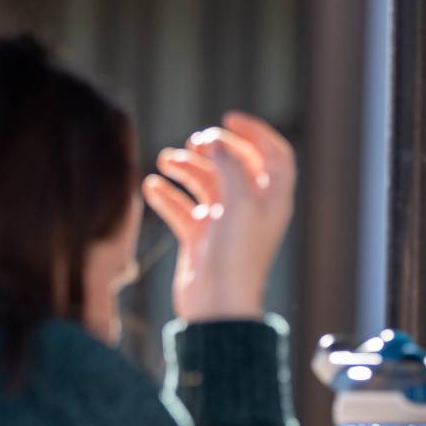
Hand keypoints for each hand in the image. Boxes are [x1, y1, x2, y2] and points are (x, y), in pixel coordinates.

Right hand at [141, 111, 295, 321]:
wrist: (217, 305)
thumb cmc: (236, 255)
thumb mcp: (239, 201)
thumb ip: (229, 165)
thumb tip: (216, 142)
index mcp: (272, 200)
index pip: (273, 155)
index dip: (255, 133)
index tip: (228, 120)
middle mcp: (250, 209)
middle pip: (235, 165)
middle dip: (214, 149)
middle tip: (194, 143)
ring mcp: (224, 224)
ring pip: (205, 184)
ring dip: (185, 169)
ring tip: (165, 161)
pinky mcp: (200, 238)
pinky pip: (182, 209)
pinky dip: (167, 196)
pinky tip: (152, 187)